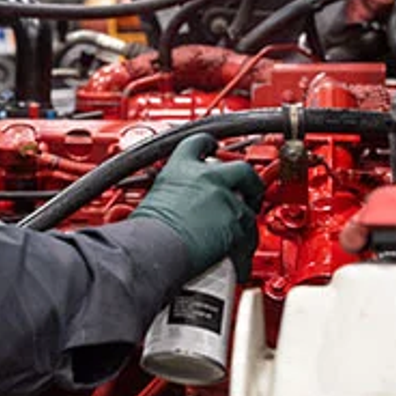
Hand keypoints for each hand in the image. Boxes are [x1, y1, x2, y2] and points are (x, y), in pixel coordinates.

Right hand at [130, 134, 264, 279]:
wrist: (155, 251)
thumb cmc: (146, 232)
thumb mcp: (152, 200)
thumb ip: (171, 195)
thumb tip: (174, 205)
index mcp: (180, 168)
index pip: (199, 142)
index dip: (208, 144)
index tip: (212, 146)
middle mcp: (207, 178)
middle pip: (241, 168)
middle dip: (248, 180)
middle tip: (246, 191)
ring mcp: (225, 201)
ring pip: (248, 207)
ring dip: (244, 219)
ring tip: (236, 231)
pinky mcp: (237, 226)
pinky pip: (249, 235)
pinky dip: (244, 246)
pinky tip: (235, 253)